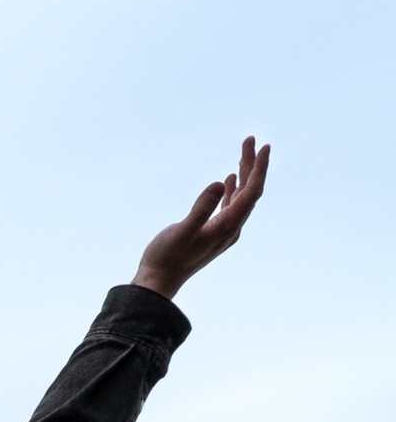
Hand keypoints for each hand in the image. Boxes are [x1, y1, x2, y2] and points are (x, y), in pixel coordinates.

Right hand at [133, 136, 268, 298]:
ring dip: (243, 174)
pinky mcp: (213, 232)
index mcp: (228, 227)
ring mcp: (224, 231)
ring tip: (244, 152)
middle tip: (250, 139)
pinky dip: (234, 189)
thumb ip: (202, 208)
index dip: (258, 169)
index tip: (263, 147)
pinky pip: (231, 206)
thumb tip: (221, 183)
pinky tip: (230, 179)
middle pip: (249, 192)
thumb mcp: (182, 230)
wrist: (158, 281)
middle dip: (251, 165)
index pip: (251, 193)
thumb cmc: (166, 257)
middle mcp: (231, 229)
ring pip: (241, 197)